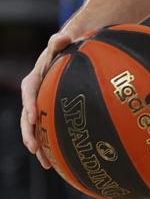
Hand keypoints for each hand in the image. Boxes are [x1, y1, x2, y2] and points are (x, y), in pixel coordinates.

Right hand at [20, 30, 76, 169]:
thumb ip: (61, 40)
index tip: (33, 116)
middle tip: (33, 147)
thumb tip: (62, 36)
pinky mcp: (52, 112)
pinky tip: (58, 162)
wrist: (74, 51)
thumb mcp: (64, 42)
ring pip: (36, 128)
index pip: (29, 91)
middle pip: (27, 115)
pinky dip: (51, 144)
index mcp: (35, 78)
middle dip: (29, 132)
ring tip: (44, 161)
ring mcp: (43, 105)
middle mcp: (36, 94)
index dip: (29, 104)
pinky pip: (49, 130)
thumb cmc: (69, 47)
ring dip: (38, 144)